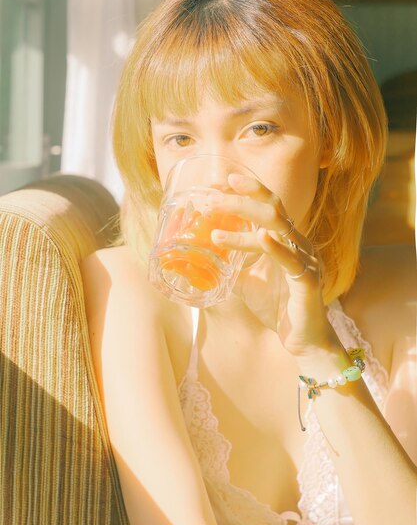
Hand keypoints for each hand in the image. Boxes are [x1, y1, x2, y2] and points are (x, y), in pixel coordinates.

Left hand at [209, 173, 334, 356]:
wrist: (304, 342)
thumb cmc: (280, 309)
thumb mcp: (249, 284)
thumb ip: (233, 269)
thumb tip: (205, 263)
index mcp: (287, 241)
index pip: (270, 207)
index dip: (250, 191)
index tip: (223, 182)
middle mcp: (299, 244)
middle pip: (273, 209)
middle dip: (241, 199)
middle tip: (212, 197)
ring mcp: (306, 260)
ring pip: (278, 227)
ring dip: (246, 218)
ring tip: (217, 217)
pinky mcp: (308, 281)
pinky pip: (292, 260)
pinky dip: (275, 247)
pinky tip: (260, 237)